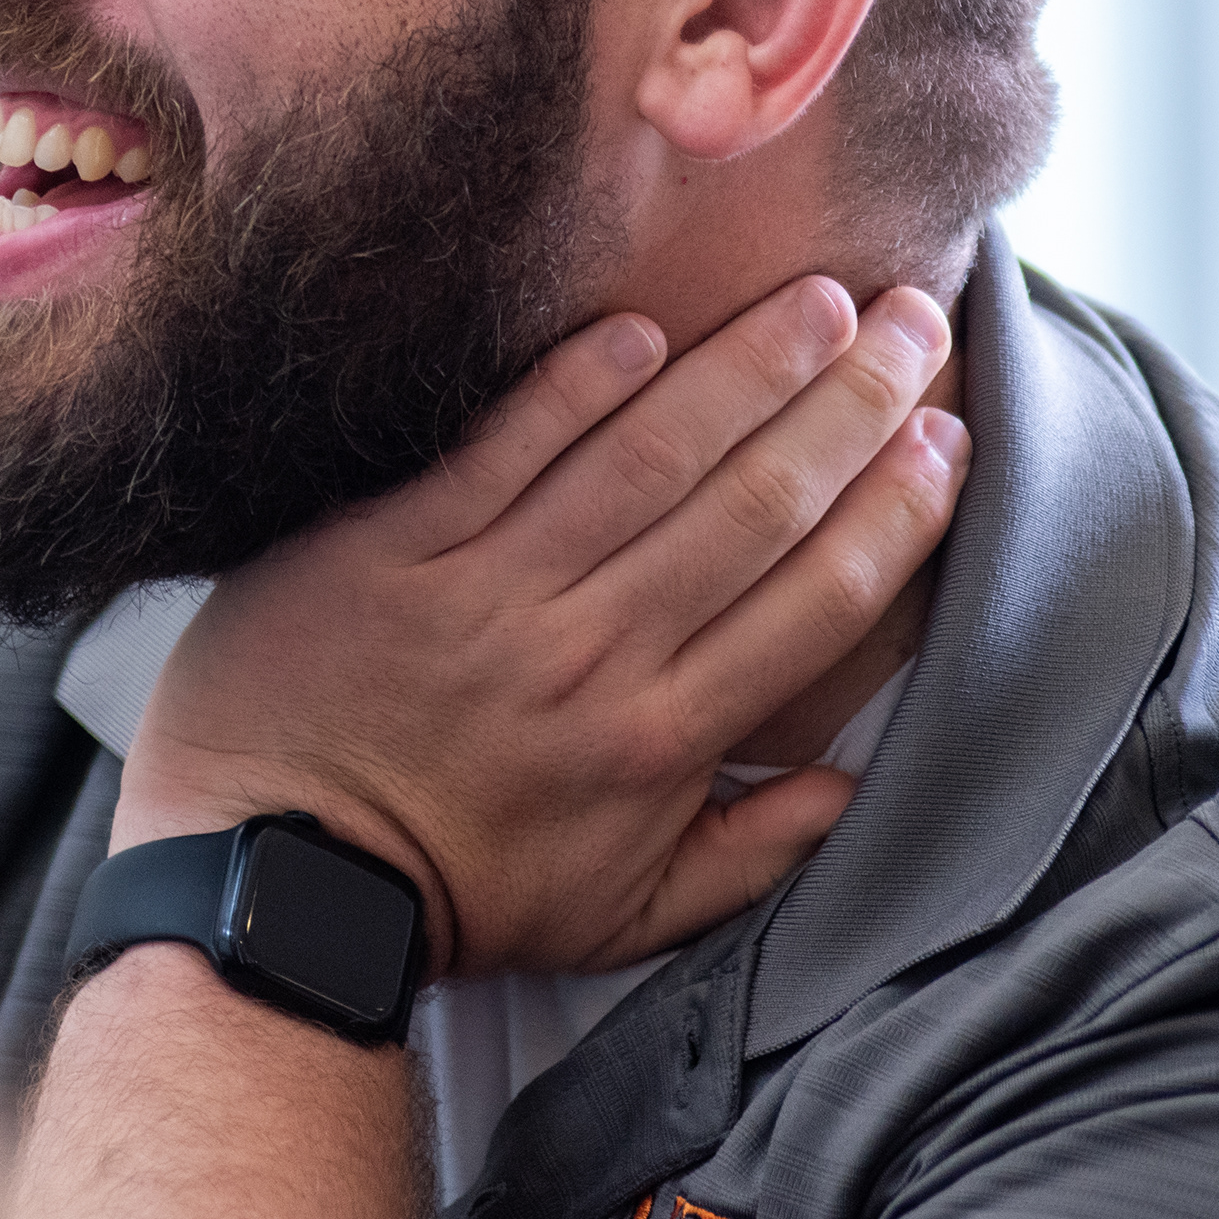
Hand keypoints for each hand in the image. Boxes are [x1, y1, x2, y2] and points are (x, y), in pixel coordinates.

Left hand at [115, 277, 967, 981]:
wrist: (270, 889)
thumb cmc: (451, 897)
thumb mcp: (619, 920)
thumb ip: (746, 858)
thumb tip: (852, 790)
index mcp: (662, 740)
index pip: (814, 601)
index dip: (895, 510)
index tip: (949, 436)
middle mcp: (595, 653)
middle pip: (755, 505)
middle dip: (849, 404)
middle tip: (913, 321)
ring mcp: (492, 590)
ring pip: (648, 458)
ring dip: (743, 369)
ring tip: (817, 298)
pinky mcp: (396, 546)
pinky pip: (502, 447)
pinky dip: (572, 384)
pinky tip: (642, 322)